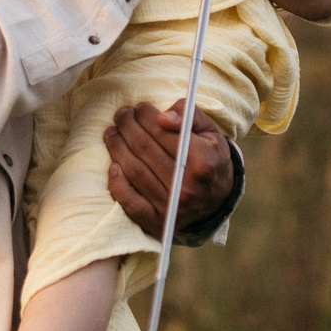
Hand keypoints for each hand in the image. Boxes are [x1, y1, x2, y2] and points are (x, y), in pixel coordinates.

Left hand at [103, 99, 236, 236]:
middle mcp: (186, 187)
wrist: (218, 201)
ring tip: (112, 133)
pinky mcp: (157, 223)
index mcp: (202, 162)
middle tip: (121, 115)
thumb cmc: (210, 160)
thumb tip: (163, 116)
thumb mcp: (211, 134)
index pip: (163, 132)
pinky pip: (131, 204)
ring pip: (134, 171)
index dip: (145, 116)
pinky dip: (117, 185)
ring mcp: (171, 207)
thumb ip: (190, 117)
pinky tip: (112, 166)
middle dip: (128, 126)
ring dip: (117, 148)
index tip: (138, 107)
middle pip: (144, 149)